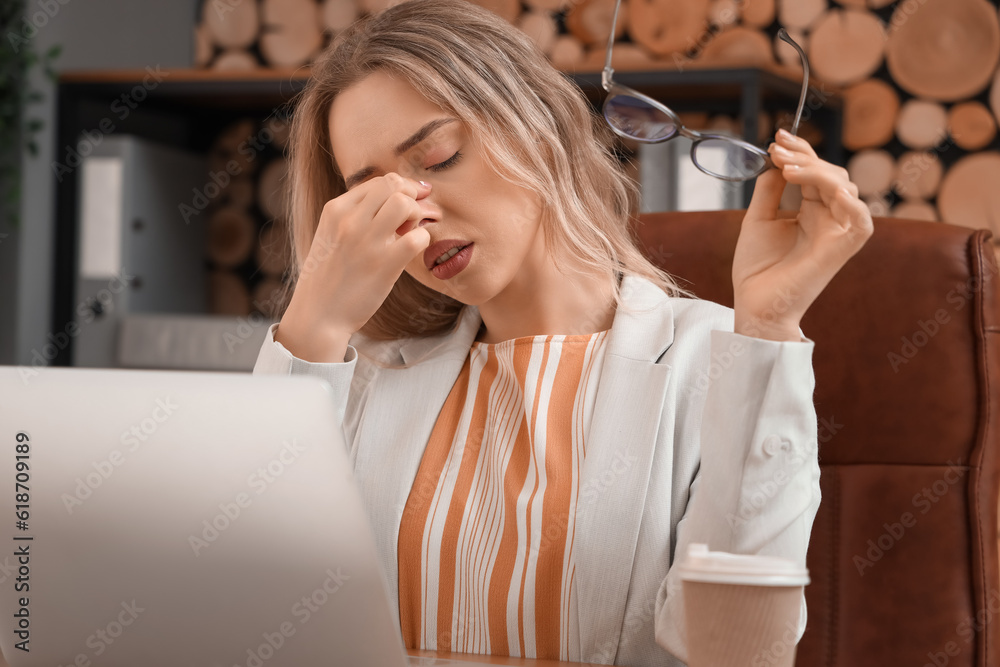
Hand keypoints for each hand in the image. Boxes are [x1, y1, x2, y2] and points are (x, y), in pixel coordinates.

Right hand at [276, 173, 432, 360]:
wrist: (318, 315)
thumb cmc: (329, 277)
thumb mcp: (331, 236)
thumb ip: (355, 216)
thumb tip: (394, 200)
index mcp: (334, 210)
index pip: (377, 182)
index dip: (400, 188)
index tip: (409, 200)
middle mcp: (350, 221)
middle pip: (393, 185)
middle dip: (411, 196)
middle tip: (413, 217)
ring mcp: (367, 242)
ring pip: (405, 203)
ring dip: (417, 214)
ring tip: (411, 232)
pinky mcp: (384, 265)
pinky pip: (417, 236)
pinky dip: (422, 239)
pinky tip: (413, 250)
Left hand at [730, 129, 873, 340]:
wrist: (755, 304)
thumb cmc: (757, 268)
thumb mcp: (758, 219)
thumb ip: (771, 189)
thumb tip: (778, 159)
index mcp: (812, 212)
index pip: (815, 173)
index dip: (800, 153)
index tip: (777, 139)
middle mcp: (830, 219)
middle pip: (831, 174)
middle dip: (805, 156)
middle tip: (777, 148)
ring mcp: (839, 232)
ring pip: (843, 186)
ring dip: (817, 170)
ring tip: (786, 167)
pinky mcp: (844, 247)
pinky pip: (859, 216)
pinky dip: (843, 196)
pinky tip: (815, 184)